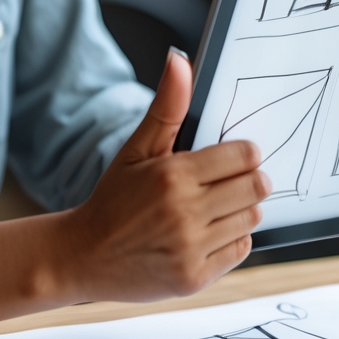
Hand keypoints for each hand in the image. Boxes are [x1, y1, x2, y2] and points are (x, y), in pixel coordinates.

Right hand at [57, 49, 271, 302]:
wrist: (84, 256)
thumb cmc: (113, 199)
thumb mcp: (137, 148)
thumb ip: (167, 106)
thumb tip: (179, 61)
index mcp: (173, 175)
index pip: (244, 156)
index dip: (244, 154)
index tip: (235, 156)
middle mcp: (185, 213)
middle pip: (255, 188)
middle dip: (248, 180)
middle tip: (229, 181)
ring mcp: (191, 248)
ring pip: (251, 218)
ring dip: (240, 210)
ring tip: (213, 207)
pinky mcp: (195, 277)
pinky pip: (240, 250)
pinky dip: (231, 239)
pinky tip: (206, 232)